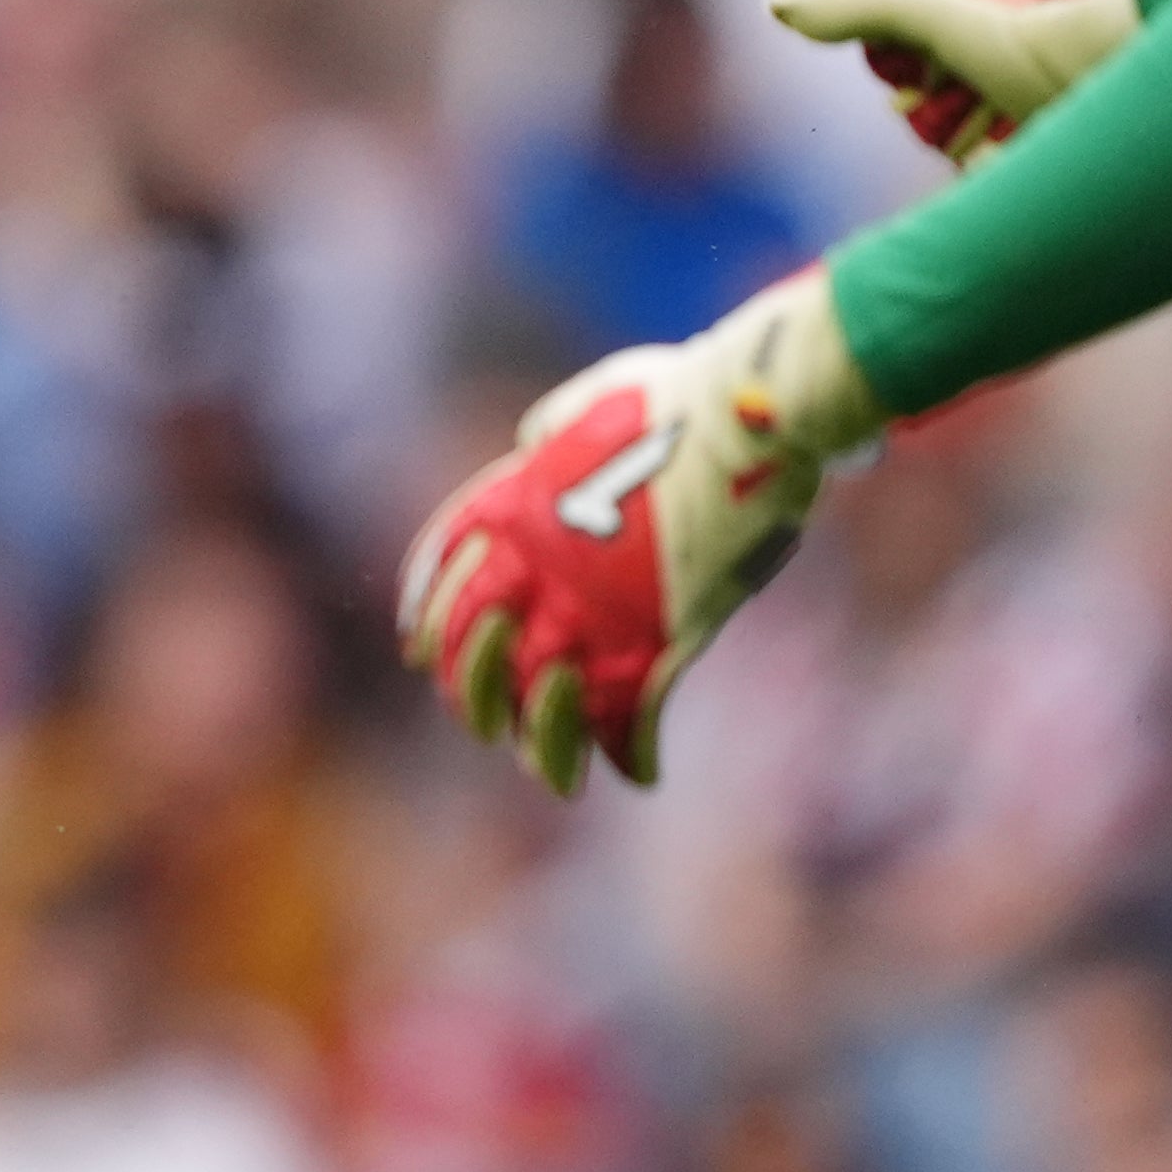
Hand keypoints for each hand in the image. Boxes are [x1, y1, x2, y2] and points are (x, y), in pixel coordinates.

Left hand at [393, 271, 880, 794]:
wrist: (752, 412)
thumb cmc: (685, 394)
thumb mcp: (592, 402)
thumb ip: (556, 436)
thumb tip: (537, 444)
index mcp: (513, 506)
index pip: (438, 575)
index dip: (426, 618)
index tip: (419, 652)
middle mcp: (537, 568)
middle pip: (474, 656)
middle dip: (473, 696)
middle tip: (487, 723)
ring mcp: (595, 610)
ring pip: (542, 709)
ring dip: (547, 749)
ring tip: (556, 776)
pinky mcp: (658, 641)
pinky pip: (630, 722)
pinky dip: (634, 756)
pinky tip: (642, 774)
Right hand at [766, 0, 1140, 166]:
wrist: (1142, 62)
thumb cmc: (1039, 21)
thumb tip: (776, 7)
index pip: (882, 36)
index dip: (886, 54)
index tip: (909, 59)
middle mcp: (995, 42)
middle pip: (915, 98)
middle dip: (929, 107)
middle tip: (963, 93)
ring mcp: (1026, 94)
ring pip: (954, 143)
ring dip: (970, 142)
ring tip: (1011, 124)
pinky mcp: (1052, 142)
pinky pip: (996, 178)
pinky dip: (1004, 172)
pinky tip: (1031, 153)